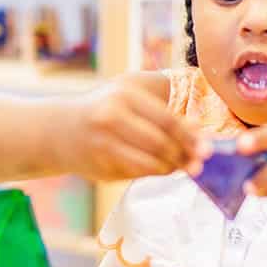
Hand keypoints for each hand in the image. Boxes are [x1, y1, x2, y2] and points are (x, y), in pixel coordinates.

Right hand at [66, 80, 208, 180]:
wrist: (59, 130)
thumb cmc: (105, 108)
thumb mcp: (129, 93)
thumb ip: (161, 106)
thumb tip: (198, 129)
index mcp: (125, 94)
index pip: (167, 119)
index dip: (190, 136)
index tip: (208, 147)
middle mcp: (111, 116)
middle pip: (160, 142)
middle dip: (184, 155)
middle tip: (200, 164)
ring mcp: (103, 142)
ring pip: (150, 162)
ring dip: (172, 167)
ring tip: (185, 167)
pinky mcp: (100, 165)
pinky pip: (137, 173)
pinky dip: (154, 173)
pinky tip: (163, 169)